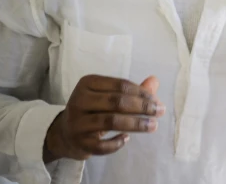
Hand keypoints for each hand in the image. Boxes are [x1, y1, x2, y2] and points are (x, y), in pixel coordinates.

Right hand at [43, 75, 164, 163]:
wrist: (65, 133)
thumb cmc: (93, 110)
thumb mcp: (109, 96)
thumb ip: (132, 90)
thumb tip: (155, 81)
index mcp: (88, 83)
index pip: (120, 85)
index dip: (142, 93)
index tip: (157, 101)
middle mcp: (79, 100)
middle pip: (117, 102)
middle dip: (142, 107)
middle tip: (160, 112)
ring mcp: (77, 122)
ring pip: (111, 121)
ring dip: (136, 124)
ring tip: (153, 125)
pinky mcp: (78, 142)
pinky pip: (102, 145)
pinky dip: (117, 143)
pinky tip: (127, 138)